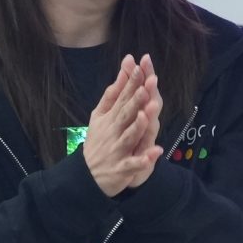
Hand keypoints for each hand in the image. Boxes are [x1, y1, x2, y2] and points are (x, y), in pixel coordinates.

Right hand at [81, 55, 162, 196]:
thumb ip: (113, 94)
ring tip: (147, 115)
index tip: (139, 67)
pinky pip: (132, 164)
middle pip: (126, 114)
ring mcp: (117, 150)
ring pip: (129, 137)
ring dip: (138, 126)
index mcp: (110, 117)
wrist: (86, 175)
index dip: (131, 83)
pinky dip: (143, 160)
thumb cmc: (98, 140)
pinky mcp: (121, 168)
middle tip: (147, 85)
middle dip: (136, 100)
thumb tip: (124, 70)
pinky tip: (156, 152)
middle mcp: (113, 131)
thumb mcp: (100, 115)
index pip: (122, 97)